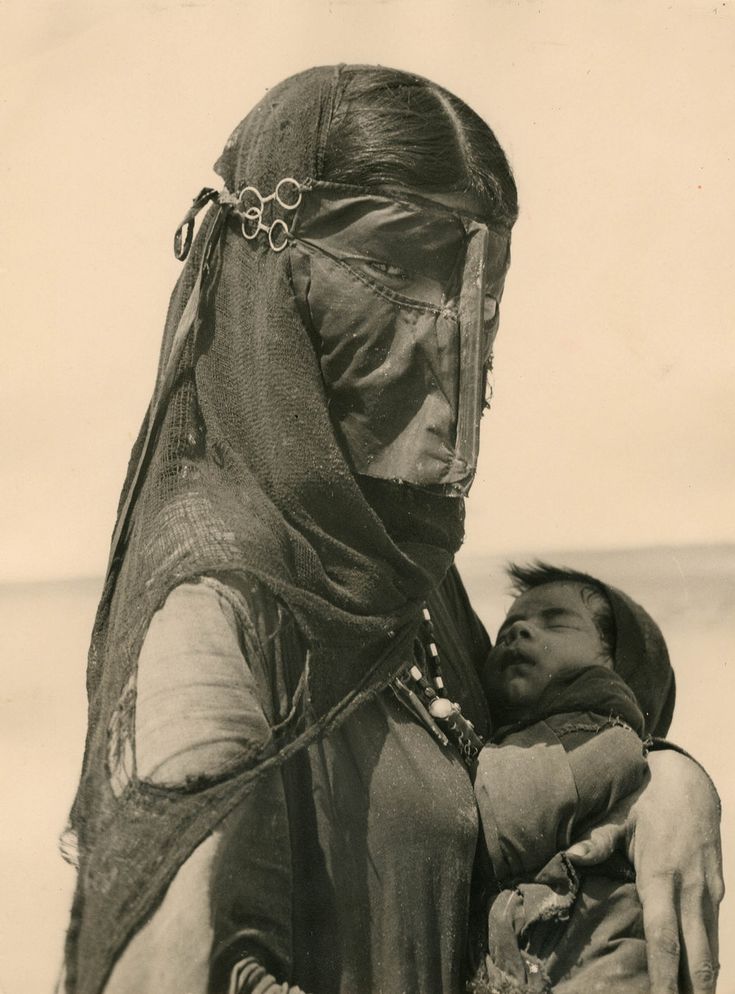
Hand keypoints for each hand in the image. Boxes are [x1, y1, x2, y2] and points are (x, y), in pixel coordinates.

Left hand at [566, 748, 723, 992]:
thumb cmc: (646, 802)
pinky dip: (708, 961)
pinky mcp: (717, 891)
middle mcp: (690, 890)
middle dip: (690, 991)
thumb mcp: (619, 816)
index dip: (663, 974)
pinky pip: (715, 934)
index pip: (663, 936)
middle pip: (696, 955)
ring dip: (703, 982)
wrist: (689, 784)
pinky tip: (699, 982)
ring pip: (711, 949)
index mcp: (660, 875)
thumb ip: (597, 841)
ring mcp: (708, 892)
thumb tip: (570, 857)